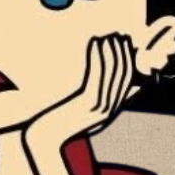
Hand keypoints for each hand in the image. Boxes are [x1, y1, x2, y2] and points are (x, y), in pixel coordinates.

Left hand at [25, 33, 138, 165]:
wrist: (45, 140)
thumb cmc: (60, 124)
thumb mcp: (82, 113)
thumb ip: (95, 99)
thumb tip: (100, 82)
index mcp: (111, 111)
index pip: (127, 81)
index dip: (128, 59)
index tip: (124, 43)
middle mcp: (109, 109)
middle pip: (123, 74)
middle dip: (122, 52)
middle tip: (118, 35)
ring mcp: (99, 108)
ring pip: (111, 73)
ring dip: (111, 51)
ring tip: (107, 36)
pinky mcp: (86, 104)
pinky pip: (96, 75)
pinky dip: (97, 57)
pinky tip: (94, 43)